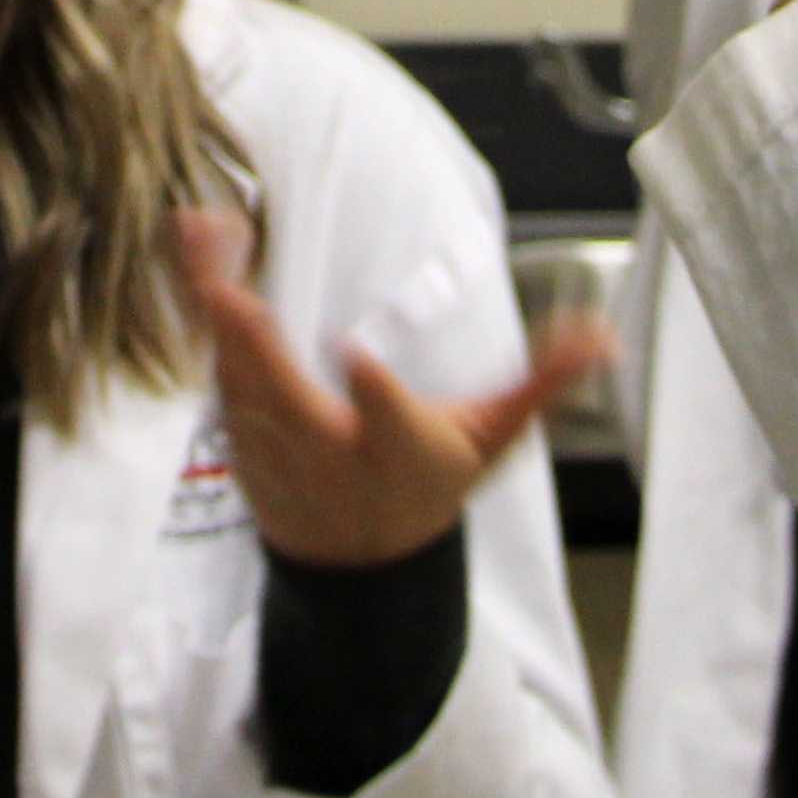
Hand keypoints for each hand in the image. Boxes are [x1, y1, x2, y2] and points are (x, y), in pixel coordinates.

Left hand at [178, 206, 613, 568]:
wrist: (358, 567)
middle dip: (256, 348)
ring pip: (238, 373)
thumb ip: (541, 385)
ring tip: (202, 230)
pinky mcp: (243, 435)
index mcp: (398, 450)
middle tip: (230, 291)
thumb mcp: (491, 442)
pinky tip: (196, 258)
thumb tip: (601, 336)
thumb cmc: (429, 484)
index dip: (375, 393)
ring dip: (215, 303)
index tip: (355, 354)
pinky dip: (203, 317)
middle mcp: (329, 453)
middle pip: (287, 399)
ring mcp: (276, 447)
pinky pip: (216, 370)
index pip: (390, 422)